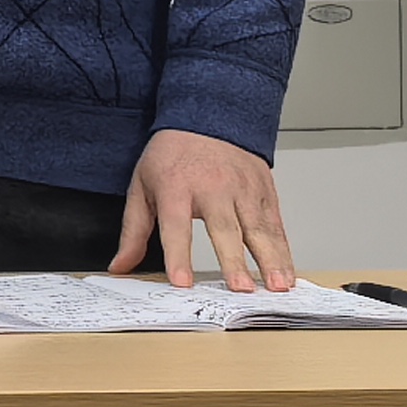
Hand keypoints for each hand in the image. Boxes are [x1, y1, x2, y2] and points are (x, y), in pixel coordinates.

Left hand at [111, 130, 293, 291]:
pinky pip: (275, 225)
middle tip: (240, 288)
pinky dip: (283, 251)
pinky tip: (286, 274)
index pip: (176, 226)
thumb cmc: (172, 157)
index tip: (182, 282)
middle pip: (224, 228)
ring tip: (276, 287)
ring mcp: (242, 189)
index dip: (178, 255)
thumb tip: (119, 267)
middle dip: (234, 261)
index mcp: (176, 188)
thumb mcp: (142, 187)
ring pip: (258, 229)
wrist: (208, 117)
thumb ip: (133, 231)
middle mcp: (212, 187)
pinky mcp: (264, 192)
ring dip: (270, 260)